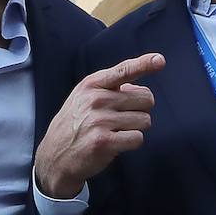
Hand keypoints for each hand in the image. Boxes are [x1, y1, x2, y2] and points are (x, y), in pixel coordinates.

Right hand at [35, 53, 165, 198]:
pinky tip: (116, 143)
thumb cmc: (77, 122)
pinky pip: (137, 138)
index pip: (124, 70)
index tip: (160, 60)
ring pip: (145, 120)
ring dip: (136, 128)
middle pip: (146, 99)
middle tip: (123, 118)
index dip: (144, 64)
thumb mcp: (85, 96)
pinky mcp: (103, 142)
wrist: (55, 155)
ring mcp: (99, 120)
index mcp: (93, 84)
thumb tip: (141, 90)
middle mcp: (96, 99)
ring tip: (115, 131)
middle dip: (140, 109)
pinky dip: (132, 142)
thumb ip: (111, 87)